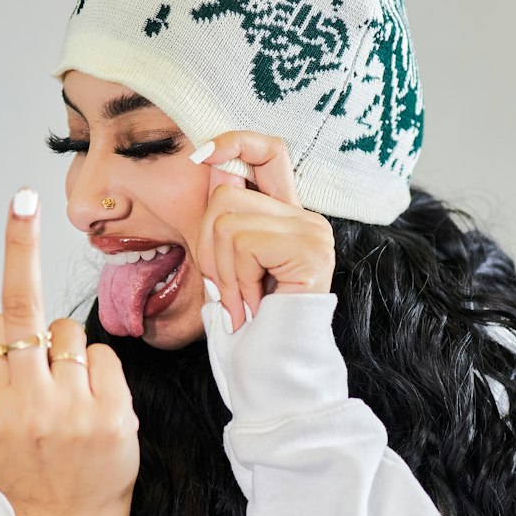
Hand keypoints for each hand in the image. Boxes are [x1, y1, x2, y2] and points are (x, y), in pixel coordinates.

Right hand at [0, 190, 139, 515]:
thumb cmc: (12, 468)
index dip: (1, 332)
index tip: (5, 335)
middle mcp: (29, 410)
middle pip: (29, 315)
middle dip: (24, 263)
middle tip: (21, 199)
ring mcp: (75, 413)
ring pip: (69, 333)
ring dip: (65, 351)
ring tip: (63, 395)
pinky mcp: (116, 415)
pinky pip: (105, 354)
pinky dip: (98, 368)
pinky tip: (90, 401)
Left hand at [193, 133, 336, 329]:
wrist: (273, 373)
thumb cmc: (248, 330)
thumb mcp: (224, 267)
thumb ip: (222, 222)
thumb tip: (209, 164)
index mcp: (286, 218)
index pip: (269, 150)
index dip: (234, 142)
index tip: (203, 156)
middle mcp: (306, 219)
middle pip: (226, 194)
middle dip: (207, 246)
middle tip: (226, 289)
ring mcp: (312, 233)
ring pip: (227, 221)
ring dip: (220, 271)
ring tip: (241, 302)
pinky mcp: (309, 250)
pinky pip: (244, 244)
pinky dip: (235, 281)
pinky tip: (253, 306)